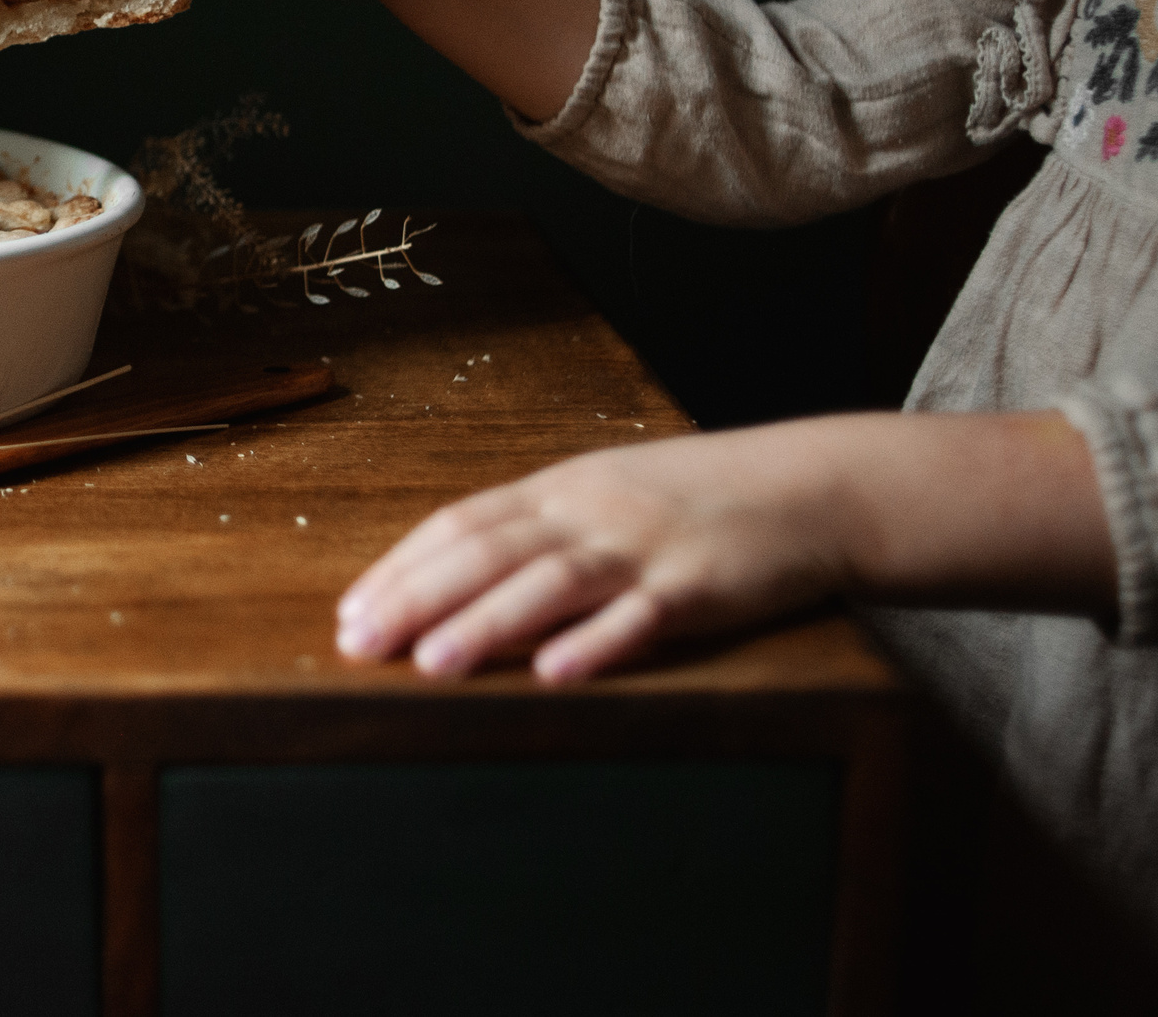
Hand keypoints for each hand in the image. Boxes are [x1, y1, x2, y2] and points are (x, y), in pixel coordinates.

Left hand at [334, 410, 1115, 682]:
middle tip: (359, 642)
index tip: (350, 611)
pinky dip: (595, 644)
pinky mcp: (698, 586)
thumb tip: (454, 573)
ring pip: (549, 584)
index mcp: (560, 489)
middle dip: (415, 599)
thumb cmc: (697, 497)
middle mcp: (590, 511)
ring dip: (485, 624)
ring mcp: (643, 546)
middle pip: (487, 552)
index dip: (400, 568)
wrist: (807, 486)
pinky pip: (640, 618)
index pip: (460, 525)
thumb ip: (539, 529)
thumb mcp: (606, 495)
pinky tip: (554, 672)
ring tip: (431, 662)